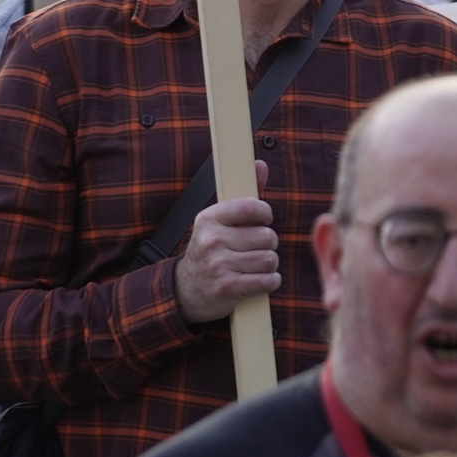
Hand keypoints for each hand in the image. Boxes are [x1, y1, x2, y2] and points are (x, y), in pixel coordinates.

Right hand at [173, 171, 280, 324]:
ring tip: (255, 265)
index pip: (250, 207)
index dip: (265, 213)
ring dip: (269, 264)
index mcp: (209, 219)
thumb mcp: (219, 222)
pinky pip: (268, 280)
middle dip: (268, 244)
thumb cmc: (211, 250)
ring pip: (270, 259)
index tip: (264, 219)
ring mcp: (219, 265)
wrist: (186, 291)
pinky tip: (259, 280)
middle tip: (256, 248)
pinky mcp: (228, 288)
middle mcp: (212, 240)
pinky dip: (270, 281)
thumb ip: (244, 196)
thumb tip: (260, 164)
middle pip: (267, 236)